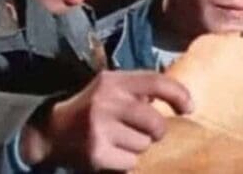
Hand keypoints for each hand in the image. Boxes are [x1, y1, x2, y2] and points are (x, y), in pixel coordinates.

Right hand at [21, 70, 192, 171]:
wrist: (52, 131)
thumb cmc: (93, 106)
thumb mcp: (112, 86)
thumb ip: (140, 88)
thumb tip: (179, 97)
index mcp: (114, 81)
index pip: (157, 82)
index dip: (179, 95)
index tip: (190, 108)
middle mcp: (108, 102)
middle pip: (155, 122)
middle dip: (156, 130)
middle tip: (147, 130)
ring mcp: (100, 129)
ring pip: (144, 144)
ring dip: (139, 145)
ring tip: (122, 139)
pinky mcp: (96, 154)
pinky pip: (130, 162)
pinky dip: (127, 160)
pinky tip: (113, 152)